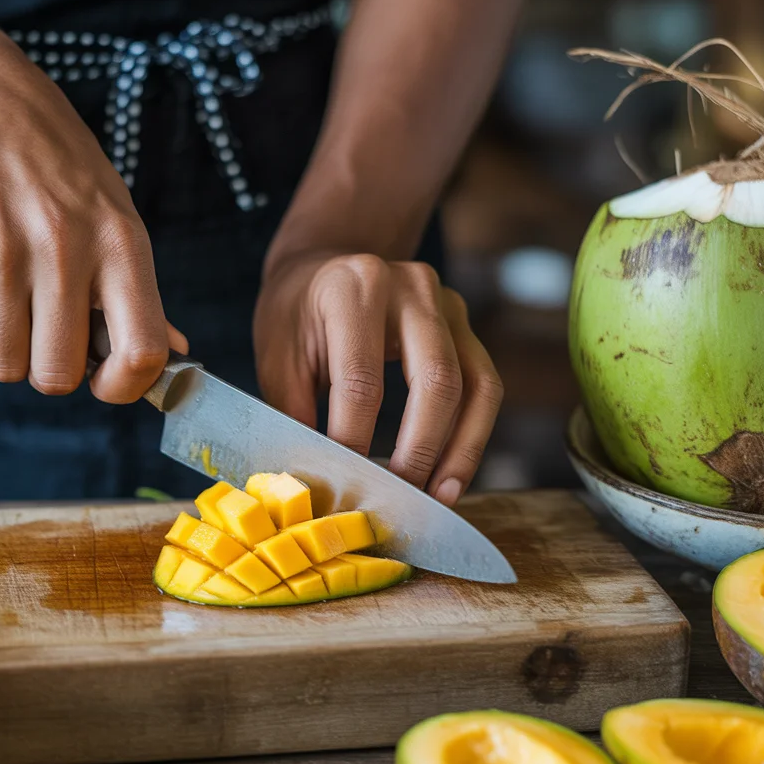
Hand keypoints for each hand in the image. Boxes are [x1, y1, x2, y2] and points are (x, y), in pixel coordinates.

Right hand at [0, 32, 186, 400]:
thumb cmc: (60, 174)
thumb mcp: (116, 218)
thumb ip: (138, 293)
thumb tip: (173, 356)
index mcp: (120, 245)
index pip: (141, 352)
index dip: (124, 387)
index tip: (107, 381)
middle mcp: (63, 249)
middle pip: (57, 375)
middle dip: (53, 369)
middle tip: (49, 333)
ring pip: (5, 365)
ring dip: (10, 348)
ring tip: (14, 301)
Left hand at [253, 252, 502, 505]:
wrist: (324, 264)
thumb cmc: (296, 316)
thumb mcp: (278, 358)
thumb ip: (295, 415)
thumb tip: (313, 483)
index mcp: (353, 289)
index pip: (362, 380)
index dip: (355, 441)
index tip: (345, 486)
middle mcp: (410, 287)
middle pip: (435, 381)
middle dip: (419, 452)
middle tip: (399, 499)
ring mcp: (446, 303)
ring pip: (474, 387)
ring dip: (459, 452)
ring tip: (439, 498)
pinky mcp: (465, 323)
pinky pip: (484, 386)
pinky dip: (472, 435)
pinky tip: (451, 475)